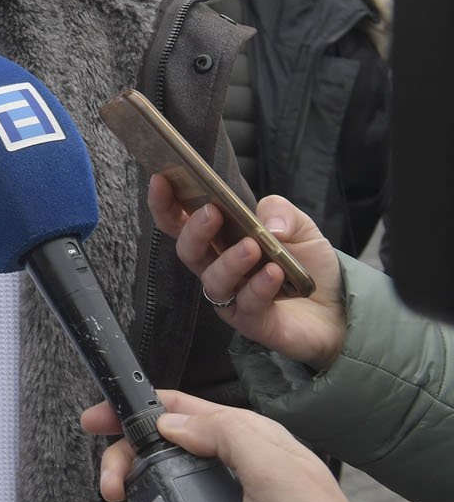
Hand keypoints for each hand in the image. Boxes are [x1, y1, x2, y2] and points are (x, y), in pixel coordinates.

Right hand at [81, 390, 387, 501]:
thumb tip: (170, 421)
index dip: (130, 409)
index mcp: (238, 437)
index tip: (95, 420)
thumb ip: (222, 431)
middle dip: (122, 469)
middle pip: (149, 456)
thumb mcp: (274, 465)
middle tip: (114, 490)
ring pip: (151, 500)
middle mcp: (219, 468)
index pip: (173, 409)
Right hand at [146, 176, 345, 369]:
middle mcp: (218, 268)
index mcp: (220, 241)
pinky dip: (259, 286)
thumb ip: (282, 212)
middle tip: (211, 212)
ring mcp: (232, 297)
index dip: (165, 203)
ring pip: (213, 280)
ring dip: (229, 261)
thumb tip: (268, 224)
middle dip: (194, 230)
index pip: (180, 222)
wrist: (339, 307)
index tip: (161, 179)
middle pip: (188, 250)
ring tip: (252, 246)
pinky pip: (247, 304)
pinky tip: (274, 273)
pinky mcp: (252, 322)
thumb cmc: (309, 265)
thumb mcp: (301, 227)